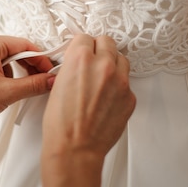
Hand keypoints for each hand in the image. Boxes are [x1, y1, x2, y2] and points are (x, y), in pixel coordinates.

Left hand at [0, 33, 54, 127]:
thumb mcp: (8, 93)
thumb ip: (34, 84)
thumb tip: (51, 80)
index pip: (25, 45)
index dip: (41, 60)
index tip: (51, 72)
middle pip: (16, 51)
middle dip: (30, 67)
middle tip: (42, 81)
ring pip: (6, 60)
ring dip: (18, 73)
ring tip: (22, 89)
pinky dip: (5, 77)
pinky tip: (6, 91)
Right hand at [42, 35, 135, 159]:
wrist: (76, 149)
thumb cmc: (61, 124)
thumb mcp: (57, 85)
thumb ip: (73, 67)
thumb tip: (80, 61)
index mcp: (81, 59)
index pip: (85, 37)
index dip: (81, 46)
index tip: (80, 51)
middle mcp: (103, 66)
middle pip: (107, 42)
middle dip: (98, 49)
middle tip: (92, 61)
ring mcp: (120, 82)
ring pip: (121, 60)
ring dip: (111, 65)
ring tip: (100, 79)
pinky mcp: (130, 97)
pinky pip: (126, 83)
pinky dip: (117, 87)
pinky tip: (105, 99)